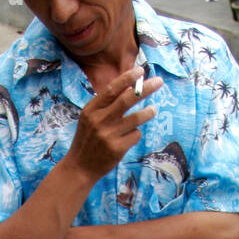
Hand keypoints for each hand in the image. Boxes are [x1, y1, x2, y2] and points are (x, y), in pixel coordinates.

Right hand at [64, 66, 163, 184]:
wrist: (79, 167)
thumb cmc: (88, 139)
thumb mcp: (89, 118)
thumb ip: (105, 104)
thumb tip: (130, 87)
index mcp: (91, 110)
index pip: (112, 89)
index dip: (127, 78)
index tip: (141, 70)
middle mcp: (99, 120)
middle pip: (127, 99)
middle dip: (146, 88)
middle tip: (159, 82)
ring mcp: (108, 135)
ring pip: (136, 118)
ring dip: (148, 112)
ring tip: (153, 110)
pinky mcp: (117, 149)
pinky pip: (135, 135)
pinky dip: (135, 134)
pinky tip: (128, 138)